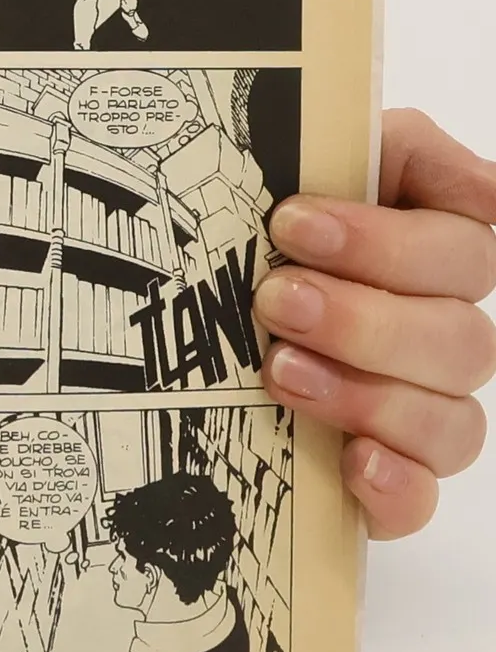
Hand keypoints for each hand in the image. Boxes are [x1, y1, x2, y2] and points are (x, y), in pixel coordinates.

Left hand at [259, 110, 495, 538]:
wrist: (185, 305)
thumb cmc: (260, 230)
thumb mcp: (312, 159)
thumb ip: (400, 151)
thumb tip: (493, 191)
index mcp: (433, 260)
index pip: (463, 255)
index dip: (385, 243)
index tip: (291, 224)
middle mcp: (439, 338)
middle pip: (458, 340)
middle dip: (361, 318)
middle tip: (273, 299)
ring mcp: (416, 412)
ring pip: (449, 421)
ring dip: (364, 393)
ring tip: (277, 368)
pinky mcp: (380, 479)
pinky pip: (420, 499)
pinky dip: (398, 487)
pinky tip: (355, 461)